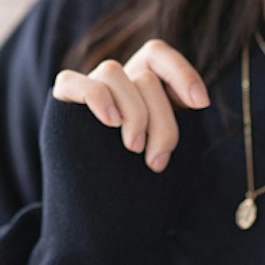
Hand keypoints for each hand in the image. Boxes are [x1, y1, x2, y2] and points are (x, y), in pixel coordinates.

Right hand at [51, 38, 209, 172]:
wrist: (102, 209)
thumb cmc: (138, 177)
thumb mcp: (164, 147)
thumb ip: (174, 121)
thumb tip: (199, 100)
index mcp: (142, 85)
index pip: (158, 55)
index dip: (182, 72)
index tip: (200, 103)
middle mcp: (117, 81)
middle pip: (145, 77)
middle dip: (160, 121)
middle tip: (156, 159)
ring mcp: (89, 86)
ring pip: (113, 72)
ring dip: (133, 112)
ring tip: (133, 148)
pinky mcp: (64, 99)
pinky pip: (71, 80)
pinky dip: (97, 98)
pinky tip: (111, 122)